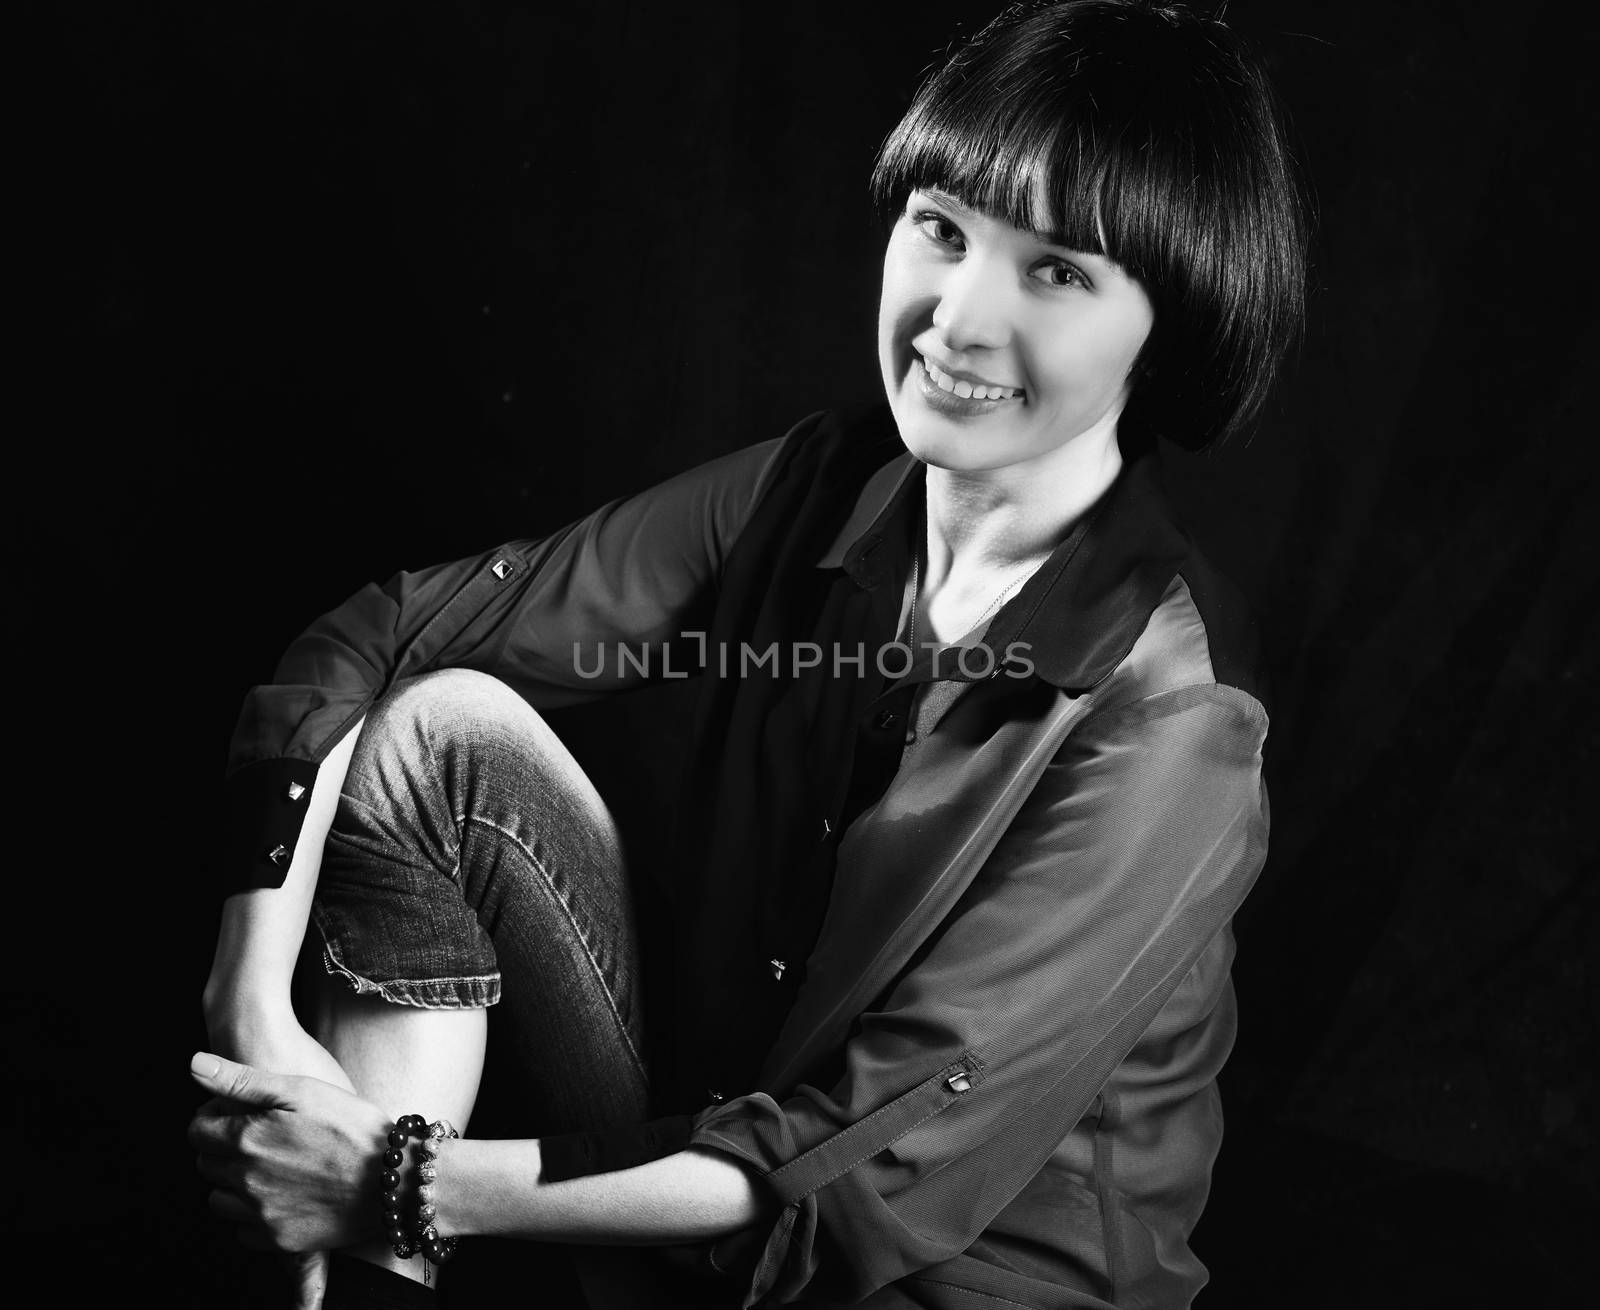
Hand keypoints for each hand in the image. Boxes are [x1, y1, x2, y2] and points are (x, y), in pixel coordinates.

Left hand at [188, 1052, 389, 1254]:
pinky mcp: (279, 1240)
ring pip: (218, 1200)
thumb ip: (242, 1079)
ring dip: (232, 1183)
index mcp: (247, 1139)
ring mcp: (260, 1214)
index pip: (197, 1131)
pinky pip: (243, 1229)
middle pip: (206, 1165)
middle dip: (222, 1148)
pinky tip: (283, 1194)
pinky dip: (253, 1213)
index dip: (214, 1117)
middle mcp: (245, 1180)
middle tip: (260, 1137)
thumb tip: (194, 1064)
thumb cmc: (353, 1125)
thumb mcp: (302, 1089)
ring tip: (270, 1167)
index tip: (238, 1113)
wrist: (395, 1178)